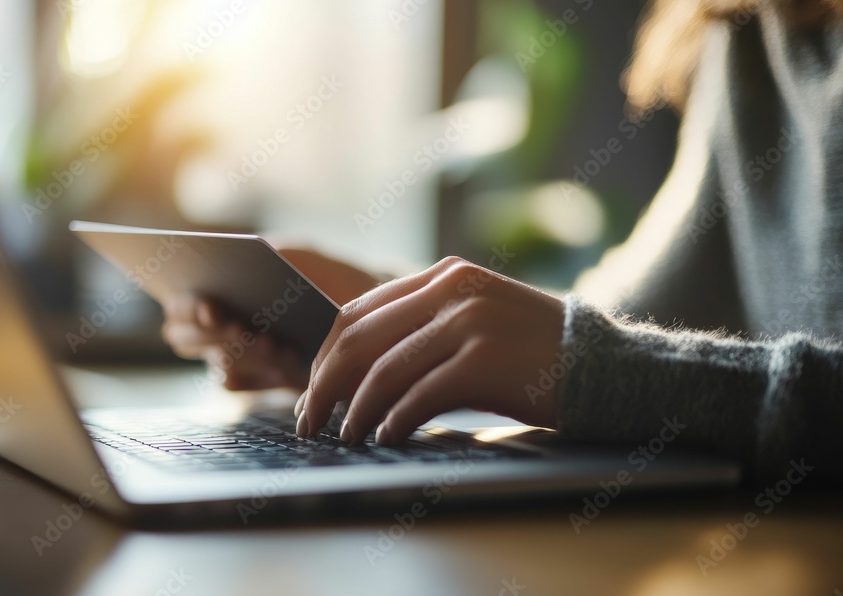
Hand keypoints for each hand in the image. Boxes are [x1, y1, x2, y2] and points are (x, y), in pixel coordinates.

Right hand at [161, 247, 379, 390]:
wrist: (363, 311)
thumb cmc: (327, 277)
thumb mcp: (304, 257)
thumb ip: (276, 254)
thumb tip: (253, 262)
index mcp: (215, 287)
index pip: (178, 302)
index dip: (188, 306)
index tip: (212, 306)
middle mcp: (215, 324)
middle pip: (185, 338)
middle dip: (211, 334)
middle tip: (239, 327)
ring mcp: (235, 356)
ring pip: (219, 363)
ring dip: (242, 354)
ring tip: (272, 342)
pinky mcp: (259, 381)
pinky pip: (243, 386)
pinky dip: (259, 377)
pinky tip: (286, 366)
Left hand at [295, 256, 565, 444]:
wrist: (600, 365)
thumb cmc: (529, 352)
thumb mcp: (475, 320)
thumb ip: (424, 327)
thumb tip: (356, 370)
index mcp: (443, 276)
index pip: (359, 311)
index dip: (326, 354)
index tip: (312, 387)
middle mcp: (452, 291)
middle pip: (360, 339)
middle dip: (325, 384)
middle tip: (309, 419)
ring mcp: (468, 323)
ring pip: (383, 371)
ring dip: (355, 410)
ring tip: (345, 435)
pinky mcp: (484, 361)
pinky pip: (419, 397)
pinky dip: (393, 421)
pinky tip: (386, 436)